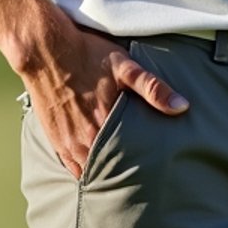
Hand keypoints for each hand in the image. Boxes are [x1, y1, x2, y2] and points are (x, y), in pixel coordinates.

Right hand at [19, 14, 188, 179]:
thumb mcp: (125, 66)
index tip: (155, 171)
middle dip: (125, 174)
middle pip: (110, 169)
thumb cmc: (87, 54)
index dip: (142, 167)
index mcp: (105, 123)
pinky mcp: (55, 138)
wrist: (45, 49)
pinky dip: (85, 168)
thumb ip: (153, 88)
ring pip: (90, 170)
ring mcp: (68, 141)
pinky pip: (72, 166)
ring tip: (121, 175)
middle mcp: (85, 139)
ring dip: (105, 172)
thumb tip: (182, 106)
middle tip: (142, 178)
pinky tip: (96, 166)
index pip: (129, 160)